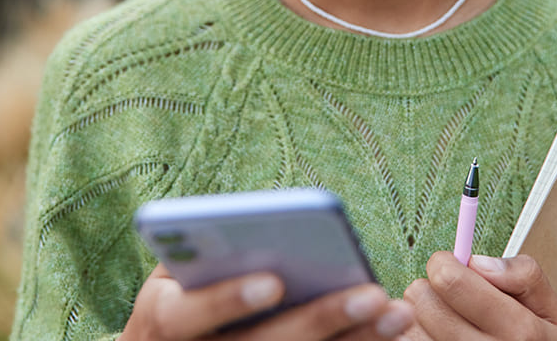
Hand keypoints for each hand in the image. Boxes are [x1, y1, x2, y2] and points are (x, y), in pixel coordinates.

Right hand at [120, 264, 414, 340]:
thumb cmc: (182, 293)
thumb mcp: (175, 270)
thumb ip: (203, 247)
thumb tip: (258, 225)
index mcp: (160, 322)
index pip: (184, 316)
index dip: (226, 299)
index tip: (273, 281)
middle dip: (319, 319)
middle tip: (371, 294)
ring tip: (396, 313)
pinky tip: (391, 334)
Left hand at [401, 252, 556, 339]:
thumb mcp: (549, 309)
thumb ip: (523, 275)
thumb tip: (478, 263)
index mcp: (517, 329)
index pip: (451, 281)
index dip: (444, 263)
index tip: (450, 265)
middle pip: (423, 300)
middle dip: (432, 288)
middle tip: (449, 296)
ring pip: (410, 324)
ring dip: (422, 315)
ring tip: (445, 320)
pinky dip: (417, 333)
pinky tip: (436, 334)